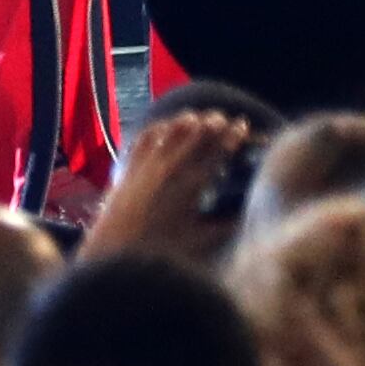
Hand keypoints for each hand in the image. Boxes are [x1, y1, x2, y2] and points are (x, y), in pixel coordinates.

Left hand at [80, 109, 251, 259]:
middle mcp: (171, 167)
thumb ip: (226, 226)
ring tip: (201, 117)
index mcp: (192, 183)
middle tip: (226, 118)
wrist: (116, 248)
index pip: (219, 150)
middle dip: (215, 121)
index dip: (233, 134)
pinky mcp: (129, 164)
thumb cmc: (160, 249)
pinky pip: (146, 135)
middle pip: (197, 133)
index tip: (243, 124)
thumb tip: (248, 215)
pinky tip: (166, 125)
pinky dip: (159, 126)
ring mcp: (147, 162)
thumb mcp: (199, 239)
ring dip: (189, 120)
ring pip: (171, 129)